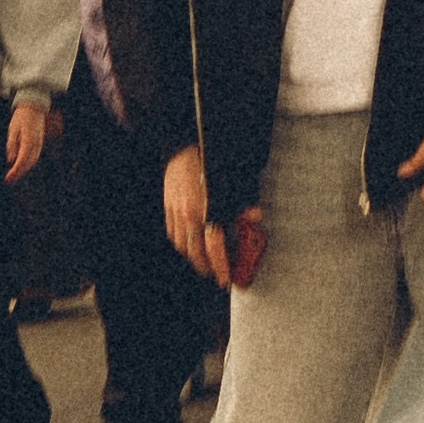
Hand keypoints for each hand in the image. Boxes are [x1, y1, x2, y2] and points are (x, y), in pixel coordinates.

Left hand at [4, 103, 47, 186]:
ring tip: (14, 175)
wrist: (34, 107)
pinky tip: (21, 166)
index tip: (8, 178)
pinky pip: (34, 156)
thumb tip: (11, 160)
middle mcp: (36, 143)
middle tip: (9, 180)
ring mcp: (39, 143)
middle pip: (28, 163)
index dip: (15, 170)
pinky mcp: (39, 142)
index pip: (22, 160)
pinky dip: (28, 163)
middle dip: (19, 173)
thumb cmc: (21, 117)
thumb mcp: (13, 130)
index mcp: (28, 140)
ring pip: (32, 161)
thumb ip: (12, 145)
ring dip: (24, 169)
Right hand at [164, 142, 236, 287]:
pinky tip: (191, 248)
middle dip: (207, 267)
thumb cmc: (210, 163)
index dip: (220, 264)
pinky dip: (183, 245)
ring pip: (182, 246)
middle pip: (195, 251)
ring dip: (194, 258)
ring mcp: (175, 211)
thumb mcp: (235, 181)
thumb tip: (256, 218)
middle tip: (218, 275)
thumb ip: (244, 203)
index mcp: (206, 208)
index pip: (213, 246)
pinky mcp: (168, 208)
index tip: (226, 277)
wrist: (184, 145)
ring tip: (206, 264)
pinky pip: (174, 235)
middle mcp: (188, 213)